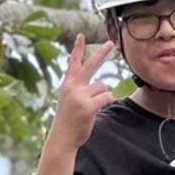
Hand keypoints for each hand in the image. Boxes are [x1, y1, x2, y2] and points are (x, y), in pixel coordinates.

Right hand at [46, 34, 115, 150]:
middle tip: (112, 43)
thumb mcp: (68, 101)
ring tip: (91, 108)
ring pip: (103, 86)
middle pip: (91, 65)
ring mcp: (80, 95)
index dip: (78, 49)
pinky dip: (106, 102)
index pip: (73, 62)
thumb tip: (102, 86)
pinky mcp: (88, 106)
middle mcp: (73, 87)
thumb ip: (80, 90)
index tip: (80, 36)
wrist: (62, 138)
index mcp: (67, 84)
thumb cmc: (68, 121)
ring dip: (102, 96)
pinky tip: (96, 110)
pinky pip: (107, 97)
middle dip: (102, 53)